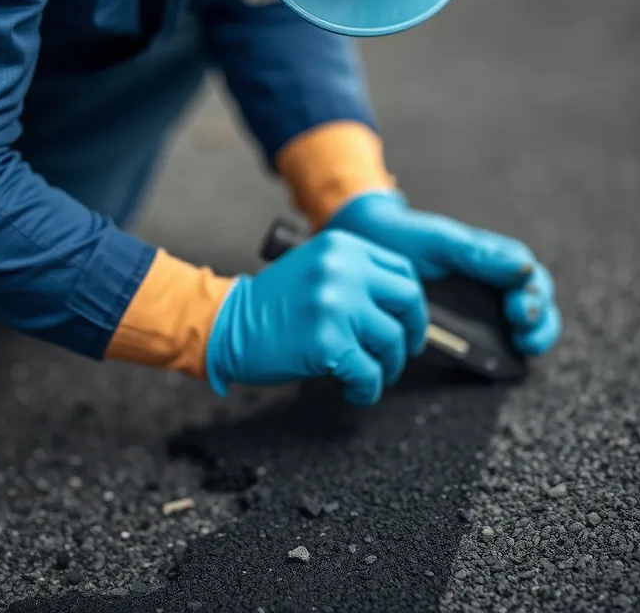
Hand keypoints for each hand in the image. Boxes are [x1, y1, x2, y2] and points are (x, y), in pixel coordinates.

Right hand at [205, 229, 429, 404]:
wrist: (227, 324)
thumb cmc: (270, 304)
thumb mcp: (315, 268)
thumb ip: (354, 275)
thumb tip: (397, 306)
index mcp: (343, 247)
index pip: (403, 271)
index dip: (412, 304)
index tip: (408, 322)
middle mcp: (343, 270)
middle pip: (408, 301)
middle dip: (412, 332)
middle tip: (403, 353)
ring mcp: (336, 305)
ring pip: (392, 340)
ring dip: (388, 366)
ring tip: (371, 375)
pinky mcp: (328, 342)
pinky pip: (368, 373)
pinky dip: (367, 389)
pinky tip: (355, 391)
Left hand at [326, 191, 561, 356]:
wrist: (369, 246)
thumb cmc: (407, 239)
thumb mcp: (442, 242)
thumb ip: (481, 254)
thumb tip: (523, 270)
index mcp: (495, 259)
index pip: (531, 279)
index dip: (534, 296)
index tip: (519, 309)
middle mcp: (495, 283)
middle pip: (537, 304)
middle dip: (540, 322)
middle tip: (526, 334)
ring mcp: (482, 307)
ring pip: (525, 324)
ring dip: (533, 336)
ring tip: (524, 346)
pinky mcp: (466, 328)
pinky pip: (495, 342)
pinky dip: (506, 351)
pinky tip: (505, 358)